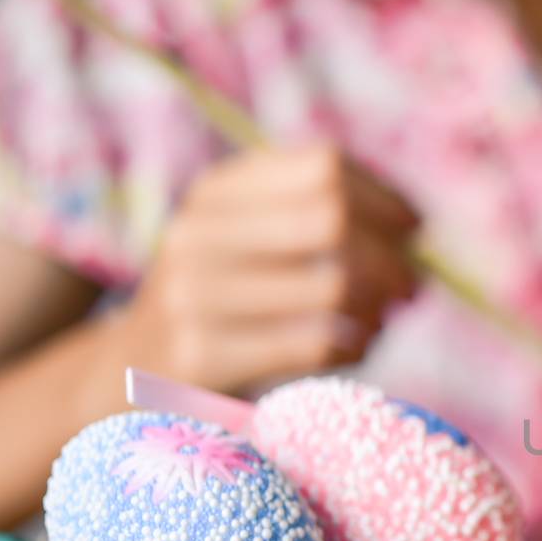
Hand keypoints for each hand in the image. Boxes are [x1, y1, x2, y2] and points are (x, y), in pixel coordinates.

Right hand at [117, 145, 418, 393]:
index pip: (323, 166)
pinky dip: (354, 346)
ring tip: (377, 321)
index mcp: (217, 192)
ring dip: (377, 307)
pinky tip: (351, 349)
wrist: (125, 374)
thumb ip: (312, 218)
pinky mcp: (203, 355)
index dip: (384, 197)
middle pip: (332, 219)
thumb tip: (415, 225)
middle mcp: (200, 232)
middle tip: (410, 287)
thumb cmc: (219, 306)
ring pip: (332, 284)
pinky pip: (316, 343)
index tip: (413, 229)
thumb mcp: (244, 242)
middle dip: (391, 256)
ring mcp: (194, 294)